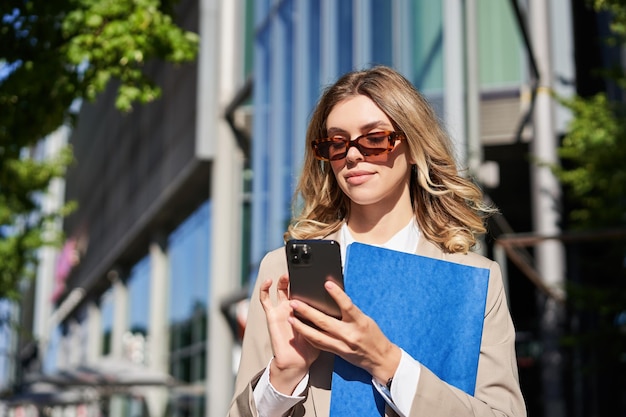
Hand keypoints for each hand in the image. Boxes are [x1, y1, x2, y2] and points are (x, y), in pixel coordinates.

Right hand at [259, 274, 319, 393]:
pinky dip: (265, 289)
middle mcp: (293, 309)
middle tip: (303, 270)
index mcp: (305, 311)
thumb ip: (328, 317)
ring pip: (281, 291)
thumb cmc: (311, 349)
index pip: (307, 292)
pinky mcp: (272, 315)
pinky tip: (269, 281)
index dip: (310, 281)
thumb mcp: (325, 330)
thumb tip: (339, 302)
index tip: (318, 273)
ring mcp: (282, 311)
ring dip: (283, 280)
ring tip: (288, 274)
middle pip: (295, 288)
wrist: (296, 363)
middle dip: (298, 278)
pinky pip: (265, 301)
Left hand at [288, 281, 401, 384]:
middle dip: (307, 312)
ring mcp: (342, 345)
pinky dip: (309, 336)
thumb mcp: (365, 319)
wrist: (380, 358)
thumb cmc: (373, 335)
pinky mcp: (337, 352)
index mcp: (359, 322)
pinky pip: (319, 344)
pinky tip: (300, 330)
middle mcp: (349, 334)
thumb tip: (334, 297)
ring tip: (291, 318)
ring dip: (302, 327)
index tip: (327, 284)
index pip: (347, 306)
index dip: (337, 294)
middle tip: (294, 303)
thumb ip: (350, 311)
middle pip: (325, 322)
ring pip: (317, 336)